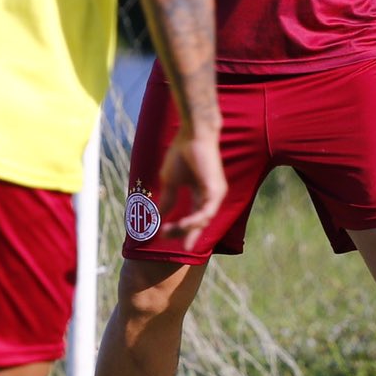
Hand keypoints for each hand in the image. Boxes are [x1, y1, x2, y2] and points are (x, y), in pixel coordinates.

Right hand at [155, 127, 226, 250]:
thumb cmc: (181, 153)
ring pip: (203, 220)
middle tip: (165, 235)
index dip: (185, 232)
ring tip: (169, 230)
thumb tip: (159, 216)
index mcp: (200, 193)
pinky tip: (182, 224)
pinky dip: (194, 221)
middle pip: (199, 222)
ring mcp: (215, 194)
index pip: (195, 217)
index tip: (171, 240)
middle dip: (182, 232)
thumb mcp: (171, 181)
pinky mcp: (216, 190)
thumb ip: (168, 199)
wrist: (191, 135)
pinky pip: (206, 212)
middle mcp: (210, 196)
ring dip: (186, 228)